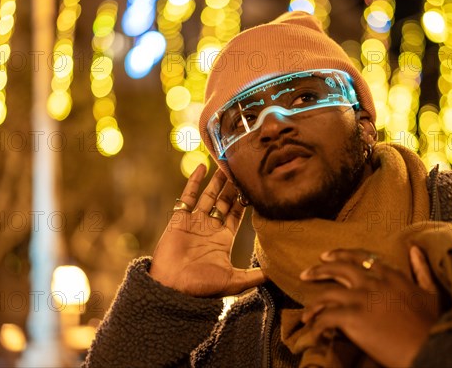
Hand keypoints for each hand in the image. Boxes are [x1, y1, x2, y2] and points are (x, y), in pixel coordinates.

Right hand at [149, 165, 265, 296]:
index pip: (237, 214)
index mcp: (223, 239)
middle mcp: (210, 228)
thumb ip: (255, 275)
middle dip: (233, 185)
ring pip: (208, 195)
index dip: (245, 199)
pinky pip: (187, 196)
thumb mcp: (235, 281)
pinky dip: (193, 181)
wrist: (172, 288)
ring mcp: (194, 222)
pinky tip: (202, 166)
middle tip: (242, 167)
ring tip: (226, 163)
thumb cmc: (202, 287)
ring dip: (217, 180)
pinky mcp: (179, 219)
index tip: (254, 185)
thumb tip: (278, 274)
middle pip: (224, 200)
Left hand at [300, 247, 439, 367]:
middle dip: (319, 269)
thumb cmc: (433, 325)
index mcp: (391, 275)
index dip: (341, 255)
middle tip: (306, 274)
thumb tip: (415, 250)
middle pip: (339, 268)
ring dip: (313, 304)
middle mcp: (373, 282)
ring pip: (327, 293)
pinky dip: (317, 324)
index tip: (326, 256)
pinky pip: (326, 317)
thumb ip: (421, 270)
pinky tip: (314, 331)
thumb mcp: (431, 292)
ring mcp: (362, 298)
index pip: (360, 258)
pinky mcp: (354, 318)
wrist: (432, 349)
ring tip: (306, 314)